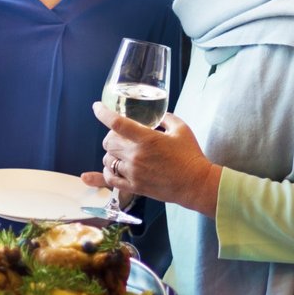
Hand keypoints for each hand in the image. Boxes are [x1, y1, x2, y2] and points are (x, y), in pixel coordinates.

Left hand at [78, 104, 220, 215]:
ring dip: (111, 153)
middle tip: (119, 135)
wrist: (196, 184)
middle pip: (108, 142)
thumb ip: (165, 118)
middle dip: (111, 135)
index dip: (103, 113)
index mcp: (147, 139)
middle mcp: (136, 156)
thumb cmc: (191, 156)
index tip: (97, 107)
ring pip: (107, 159)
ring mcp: (133, 173)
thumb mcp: (181, 129)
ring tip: (121, 152)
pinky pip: (110, 179)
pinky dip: (106, 172)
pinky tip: (108, 169)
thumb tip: (156, 115)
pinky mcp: (134, 187)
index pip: (116, 123)